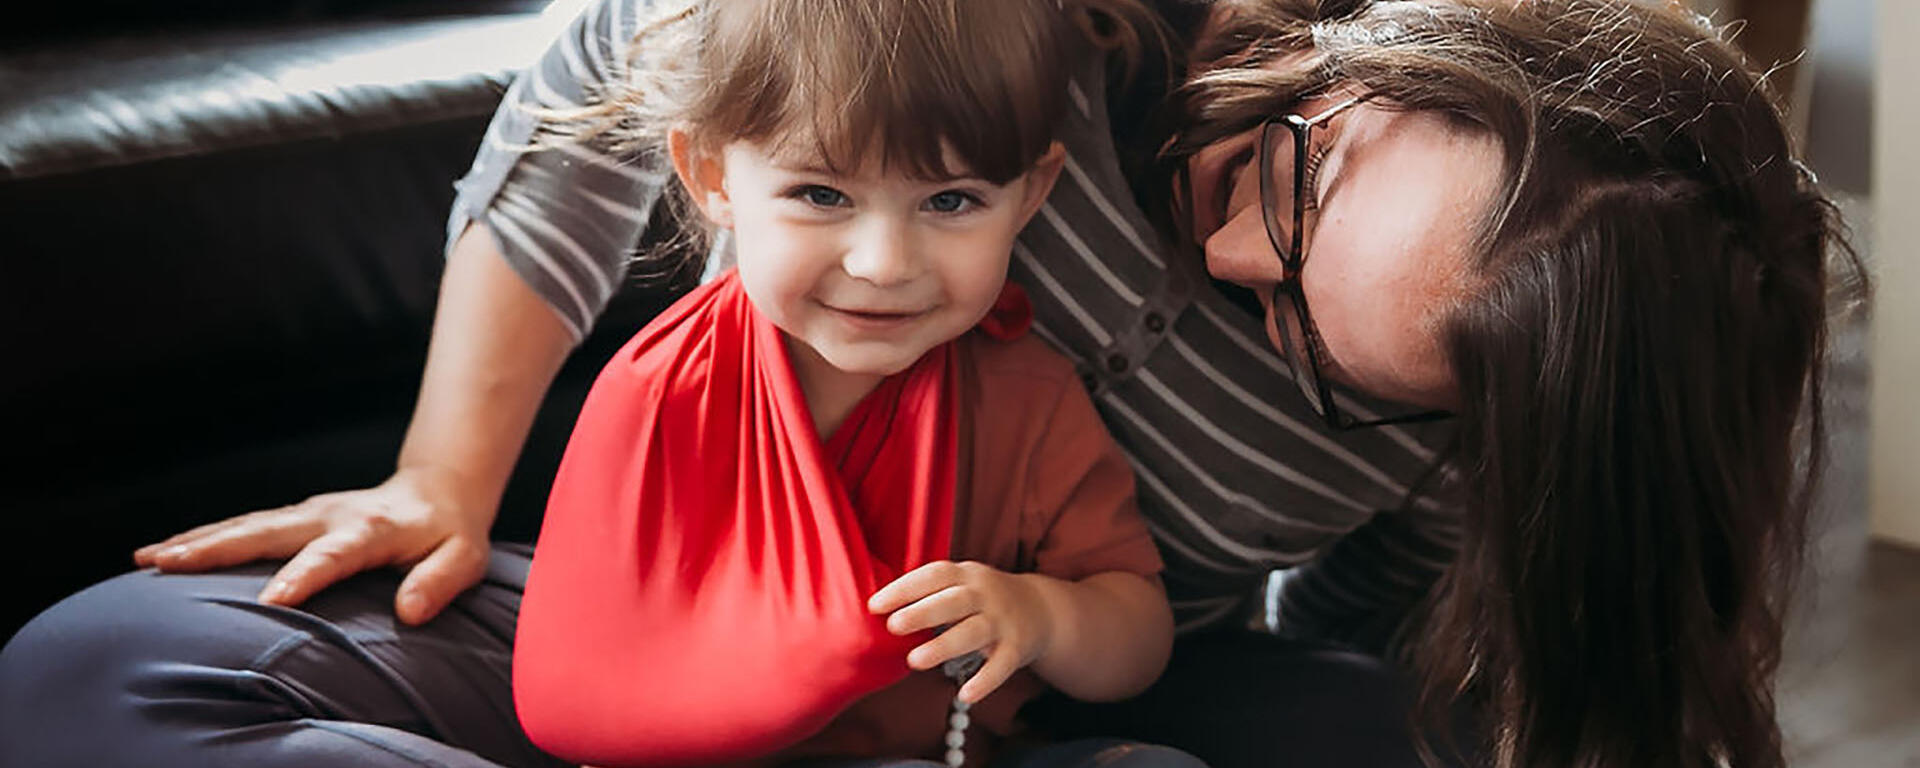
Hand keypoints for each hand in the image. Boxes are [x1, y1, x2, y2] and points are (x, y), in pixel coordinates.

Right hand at [132, 465, 494, 624]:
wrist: (436, 493)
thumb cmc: (449, 536)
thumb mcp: (464, 559)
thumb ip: (439, 582)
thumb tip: (410, 611)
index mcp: (372, 529)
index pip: (334, 554)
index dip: (305, 576)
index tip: (273, 600)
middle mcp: (331, 515)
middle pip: (269, 531)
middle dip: (218, 548)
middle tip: (167, 564)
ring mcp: (308, 513)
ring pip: (246, 526)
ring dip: (197, 541)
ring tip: (147, 559)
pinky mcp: (293, 517)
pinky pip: (244, 527)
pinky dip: (204, 538)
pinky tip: (163, 554)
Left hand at [867, 560, 1056, 702]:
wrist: (1040, 608)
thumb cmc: (982, 599)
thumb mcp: (961, 583)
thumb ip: (929, 594)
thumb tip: (877, 611)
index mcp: (965, 575)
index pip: (933, 576)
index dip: (903, 589)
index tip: (874, 605)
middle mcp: (985, 594)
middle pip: (953, 601)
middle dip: (923, 612)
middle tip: (893, 627)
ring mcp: (1003, 621)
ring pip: (973, 632)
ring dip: (944, 646)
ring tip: (915, 661)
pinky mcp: (1018, 648)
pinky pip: (1001, 666)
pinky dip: (985, 681)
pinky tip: (965, 695)